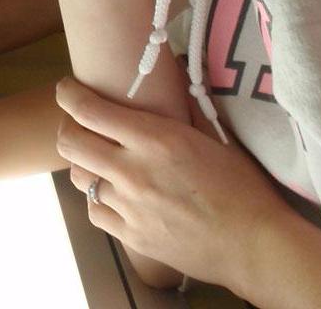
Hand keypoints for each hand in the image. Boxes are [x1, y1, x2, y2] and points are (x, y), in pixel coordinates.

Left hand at [56, 78, 294, 292]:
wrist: (254, 245)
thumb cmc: (242, 187)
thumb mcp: (215, 137)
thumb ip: (186, 106)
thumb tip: (173, 74)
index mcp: (154, 139)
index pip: (89, 110)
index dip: (68, 95)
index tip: (66, 88)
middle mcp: (132, 171)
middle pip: (70, 142)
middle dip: (67, 127)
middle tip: (78, 124)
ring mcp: (128, 207)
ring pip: (80, 178)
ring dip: (85, 163)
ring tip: (99, 159)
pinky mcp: (131, 236)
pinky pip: (95, 211)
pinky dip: (99, 199)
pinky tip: (114, 194)